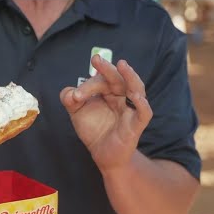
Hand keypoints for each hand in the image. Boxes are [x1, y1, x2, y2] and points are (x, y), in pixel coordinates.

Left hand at [59, 55, 152, 171]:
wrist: (102, 154)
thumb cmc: (94, 129)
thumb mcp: (76, 112)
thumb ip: (69, 99)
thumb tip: (70, 93)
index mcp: (109, 91)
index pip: (101, 81)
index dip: (87, 86)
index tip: (75, 96)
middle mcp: (122, 97)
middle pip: (118, 79)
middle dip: (108, 68)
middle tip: (96, 59)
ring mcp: (131, 109)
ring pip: (136, 89)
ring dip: (131, 76)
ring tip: (123, 65)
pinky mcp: (136, 125)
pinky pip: (144, 112)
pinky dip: (142, 104)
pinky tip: (136, 96)